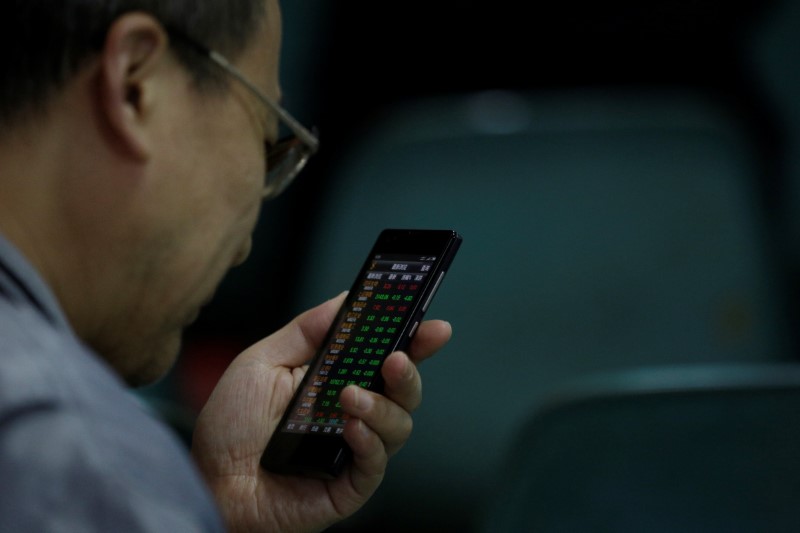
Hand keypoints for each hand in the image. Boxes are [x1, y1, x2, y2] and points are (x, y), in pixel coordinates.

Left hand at [190, 293, 451, 532]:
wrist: (208, 484)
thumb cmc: (230, 427)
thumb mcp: (262, 363)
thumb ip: (306, 331)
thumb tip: (346, 298)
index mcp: (337, 380)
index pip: (385, 355)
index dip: (414, 339)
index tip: (432, 325)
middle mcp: (352, 412)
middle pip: (404, 389)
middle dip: (409, 370)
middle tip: (397, 357)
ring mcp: (354, 449)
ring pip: (399, 425)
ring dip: (382, 406)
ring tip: (350, 397)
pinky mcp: (349, 484)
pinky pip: (376, 463)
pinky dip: (370, 441)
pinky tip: (350, 428)